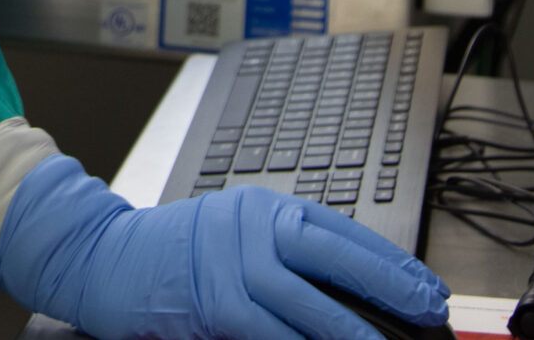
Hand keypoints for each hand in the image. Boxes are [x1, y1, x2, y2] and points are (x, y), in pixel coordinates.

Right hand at [0, 158, 448, 339]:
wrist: (104, 257)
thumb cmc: (172, 252)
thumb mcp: (232, 235)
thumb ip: (282, 252)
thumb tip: (350, 289)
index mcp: (262, 207)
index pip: (341, 232)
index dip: (390, 263)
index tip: (427, 290)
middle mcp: (250, 228)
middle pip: (333, 259)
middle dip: (389, 289)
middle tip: (429, 313)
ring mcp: (230, 264)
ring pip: (308, 304)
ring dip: (353, 332)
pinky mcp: (213, 302)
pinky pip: (269, 333)